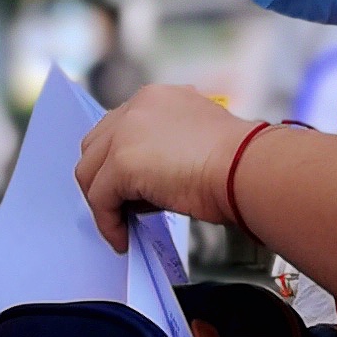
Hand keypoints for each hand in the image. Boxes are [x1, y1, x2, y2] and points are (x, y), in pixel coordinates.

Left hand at [73, 87, 263, 246]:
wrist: (246, 168)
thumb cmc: (237, 162)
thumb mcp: (196, 140)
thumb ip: (167, 145)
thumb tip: (150, 176)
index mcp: (156, 97)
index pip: (118, 127)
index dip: (118, 159)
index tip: (128, 187)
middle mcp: (136, 106)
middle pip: (95, 146)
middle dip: (102, 178)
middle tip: (121, 207)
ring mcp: (125, 133)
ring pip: (90, 172)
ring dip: (103, 202)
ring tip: (122, 225)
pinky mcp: (121, 163)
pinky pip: (100, 199)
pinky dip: (108, 222)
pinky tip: (123, 238)